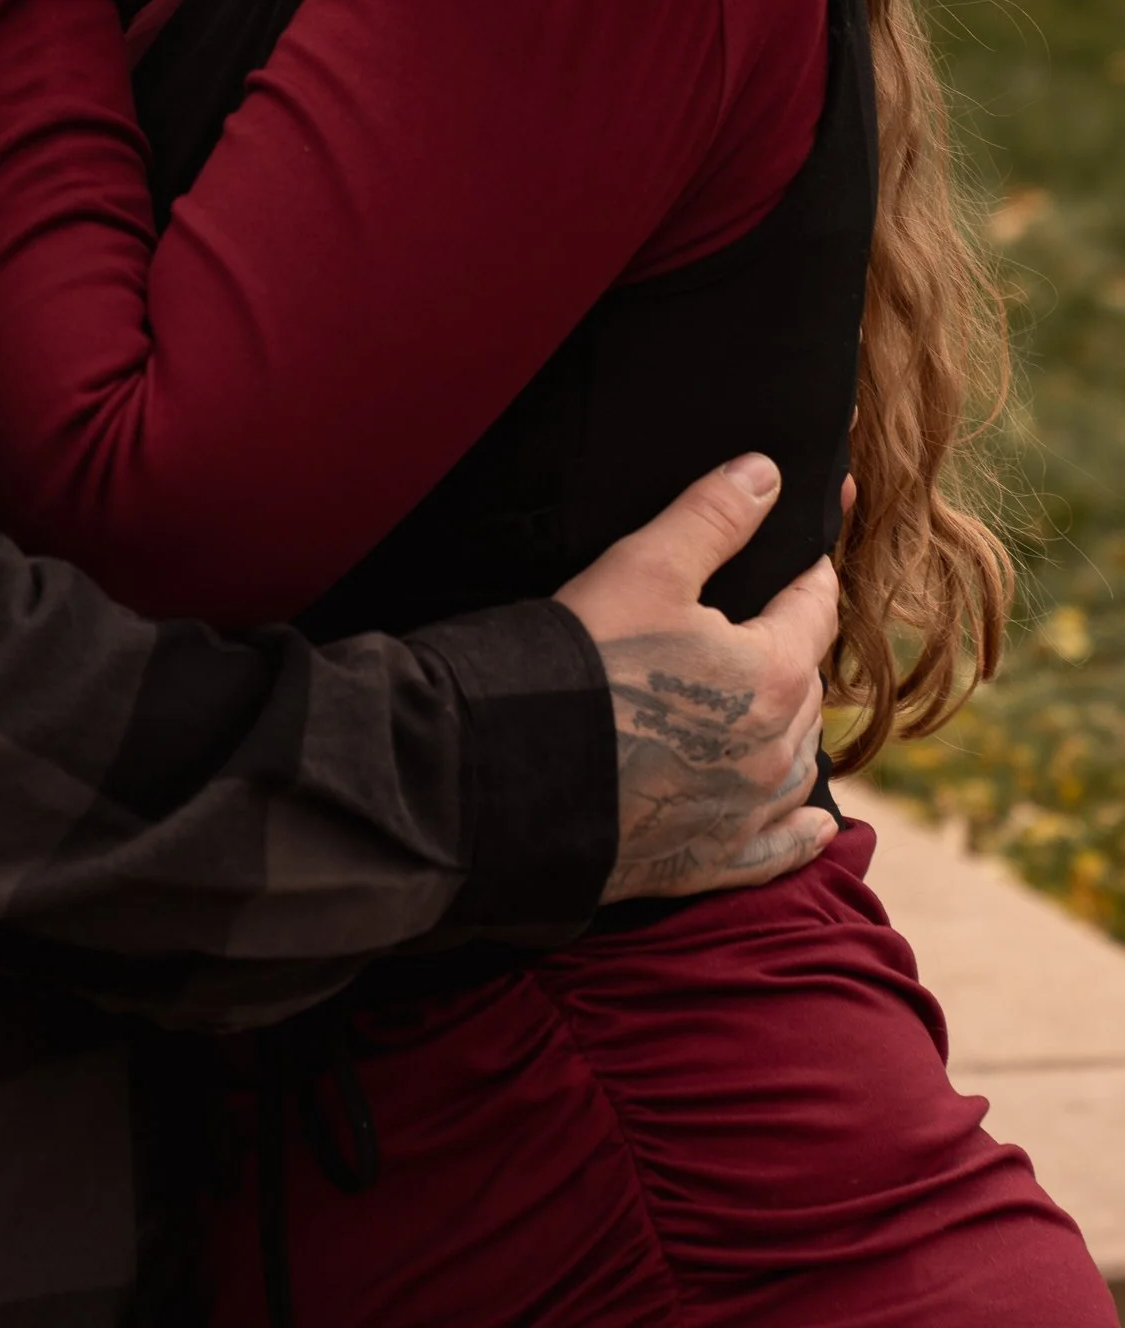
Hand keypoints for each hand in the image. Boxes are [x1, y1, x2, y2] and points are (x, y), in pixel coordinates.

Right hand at [557, 453, 841, 903]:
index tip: (813, 553)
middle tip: (771, 624)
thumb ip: (712, 517)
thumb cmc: (584, 661)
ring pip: (798, 762)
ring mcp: (748, 813)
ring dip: (791, 729)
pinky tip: (811, 821)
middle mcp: (776, 750)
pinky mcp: (712, 861)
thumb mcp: (643, 567)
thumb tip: (765, 474)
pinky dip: (800, 831)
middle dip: (794, 649)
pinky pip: (782, 848)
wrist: (520, 774)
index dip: (813, 572)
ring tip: (769, 705)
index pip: (814, 608)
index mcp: (774, 674)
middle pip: (807, 686)